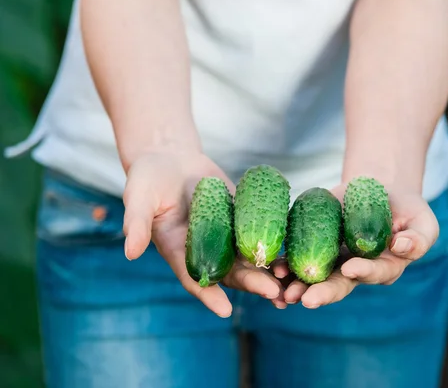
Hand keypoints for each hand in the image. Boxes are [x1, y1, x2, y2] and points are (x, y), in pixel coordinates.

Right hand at [122, 151, 286, 316]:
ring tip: (292, 282)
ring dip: (270, 271)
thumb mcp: (138, 197)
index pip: (194, 278)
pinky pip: (260, 233)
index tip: (224, 310)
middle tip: (274, 293)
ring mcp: (225, 235)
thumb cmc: (148, 179)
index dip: (208, 294)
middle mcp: (205, 249)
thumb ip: (137, 223)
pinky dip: (276, 244)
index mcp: (179, 251)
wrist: (171, 159)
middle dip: (252, 283)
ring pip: (250, 259)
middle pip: (231, 273)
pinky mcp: (241, 218)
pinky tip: (296, 252)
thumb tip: (130, 252)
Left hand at [283, 183, 439, 308]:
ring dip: (298, 286)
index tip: (351, 268)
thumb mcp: (422, 221)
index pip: (373, 273)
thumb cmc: (406, 209)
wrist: (379, 190)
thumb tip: (400, 247)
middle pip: (339, 285)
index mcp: (383, 268)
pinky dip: (287, 264)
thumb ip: (419, 238)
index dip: (363, 272)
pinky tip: (276, 267)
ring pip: (315, 278)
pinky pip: (299, 257)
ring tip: (284, 292)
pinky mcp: (316, 245)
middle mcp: (356, 270)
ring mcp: (334, 260)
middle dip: (322, 293)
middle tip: (306, 300)